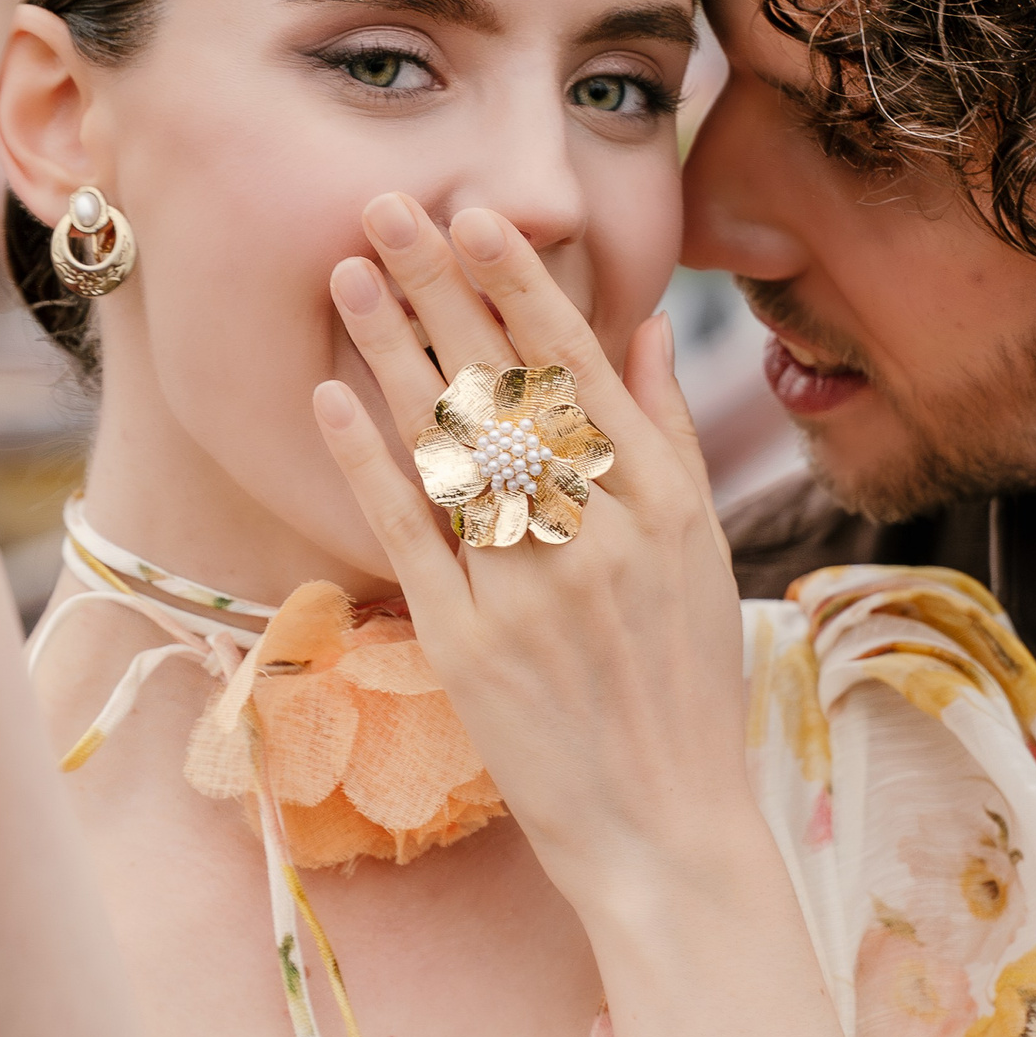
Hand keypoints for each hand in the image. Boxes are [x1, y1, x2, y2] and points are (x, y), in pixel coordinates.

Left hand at [321, 200, 755, 921]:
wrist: (666, 830)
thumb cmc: (686, 687)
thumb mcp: (703, 554)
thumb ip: (663, 437)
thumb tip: (636, 329)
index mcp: (663, 504)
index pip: (580, 368)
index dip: (523, 286)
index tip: (479, 214)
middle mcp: (599, 533)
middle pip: (507, 385)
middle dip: (442, 287)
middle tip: (386, 205)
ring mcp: (530, 588)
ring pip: (452, 445)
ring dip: (394, 349)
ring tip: (348, 274)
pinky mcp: (469, 645)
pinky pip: (411, 533)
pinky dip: (370, 460)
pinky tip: (332, 394)